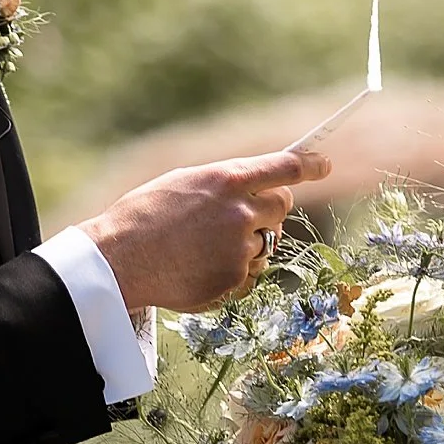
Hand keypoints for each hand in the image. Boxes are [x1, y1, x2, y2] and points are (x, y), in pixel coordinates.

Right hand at [81, 148, 329, 316]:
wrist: (119, 260)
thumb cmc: (143, 217)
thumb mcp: (183, 182)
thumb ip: (222, 184)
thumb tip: (253, 185)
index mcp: (226, 179)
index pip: (286, 167)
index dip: (311, 164)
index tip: (323, 164)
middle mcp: (240, 212)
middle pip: (282, 205)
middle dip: (269, 208)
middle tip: (245, 215)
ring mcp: (241, 248)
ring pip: (267, 243)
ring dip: (248, 243)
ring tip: (206, 246)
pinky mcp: (235, 279)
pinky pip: (252, 273)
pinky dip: (236, 271)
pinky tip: (203, 267)